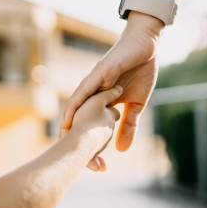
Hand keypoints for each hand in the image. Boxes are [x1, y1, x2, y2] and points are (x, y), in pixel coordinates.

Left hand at [62, 12, 162, 169]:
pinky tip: (70, 116)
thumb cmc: (141, 71)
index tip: (80, 160)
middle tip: (65, 158)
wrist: (146, 47)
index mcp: (102, 101)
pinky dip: (77, 103)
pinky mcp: (100, 73)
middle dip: (73, 136)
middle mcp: (93, 93)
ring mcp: (94, 82)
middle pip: (79, 117)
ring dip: (69, 123)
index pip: (89, 123)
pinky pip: (85, 90)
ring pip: (77, 105)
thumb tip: (121, 150)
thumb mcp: (137, 105)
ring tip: (60, 141)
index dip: (85, 140)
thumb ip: (128, 126)